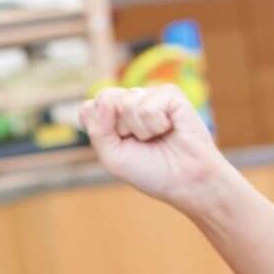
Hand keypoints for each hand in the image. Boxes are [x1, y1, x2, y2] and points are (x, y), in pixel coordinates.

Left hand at [78, 86, 231, 211]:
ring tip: (157, 136)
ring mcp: (150, 95)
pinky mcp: (171, 93)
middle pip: (105, 99)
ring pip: (126, 103)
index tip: (119, 145)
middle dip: (119, 129)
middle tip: (140, 142)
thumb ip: (97, 129)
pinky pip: (147, 107)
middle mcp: (130, 102)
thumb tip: (106, 98)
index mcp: (112, 116)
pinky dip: (156, 125)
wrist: (185, 180)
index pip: (88, 108)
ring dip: (140, 130)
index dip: (99, 130)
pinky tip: (170, 129)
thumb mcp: (111, 156)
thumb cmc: (149, 170)